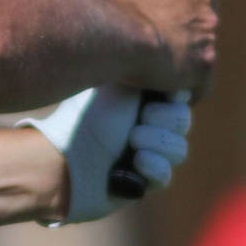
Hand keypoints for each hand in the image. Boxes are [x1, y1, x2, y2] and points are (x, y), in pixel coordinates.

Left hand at [18, 87, 192, 222]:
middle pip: (181, 120)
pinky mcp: (142, 182)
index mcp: (136, 95)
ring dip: (157, 142)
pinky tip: (137, 162)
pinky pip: (167, 175)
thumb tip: (171, 63)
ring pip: (178, 149)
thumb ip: (149, 70)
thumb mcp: (121, 84)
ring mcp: (143, 152)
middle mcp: (142, 122)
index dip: (173, 96)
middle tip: (138, 120)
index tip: (163, 94)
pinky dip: (155, 167)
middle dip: (163, 119)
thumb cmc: (87, 118)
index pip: (176, 93)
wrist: (64, 162)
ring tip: (132, 141)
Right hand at [87, 0, 230, 94]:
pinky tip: (167, 92)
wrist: (108, 35)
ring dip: (186, 55)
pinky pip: (201, 80)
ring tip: (155, 67)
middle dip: (189, 23)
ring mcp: (208, 29)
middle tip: (160, 36)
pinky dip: (187, 87)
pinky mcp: (206, 63)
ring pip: (204, 45)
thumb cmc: (103, 6)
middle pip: (208, 9)